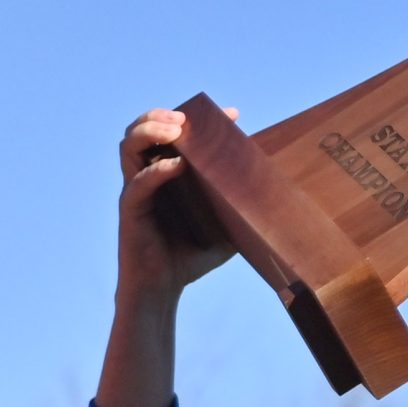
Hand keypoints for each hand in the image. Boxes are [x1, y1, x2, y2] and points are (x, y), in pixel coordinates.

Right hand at [115, 108, 234, 302]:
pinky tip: (177, 166)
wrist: (162, 291)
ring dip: (150, 130)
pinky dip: (156, 170)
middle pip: (140, 129)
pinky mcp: (130, 211)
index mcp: (166, 173)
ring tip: (175, 129)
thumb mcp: (225, 224)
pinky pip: (138, 182)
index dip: (200, 117)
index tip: (233, 115)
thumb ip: (240, 202)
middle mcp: (147, 176)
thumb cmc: (190, 258)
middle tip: (186, 118)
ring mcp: (136, 191)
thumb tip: (278, 192)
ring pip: (129, 145)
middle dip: (161, 115)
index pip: (174, 132)